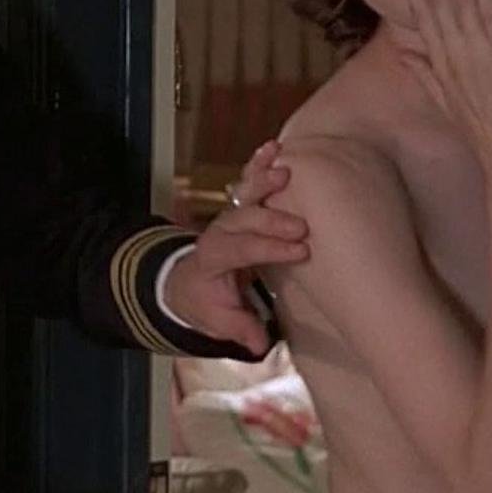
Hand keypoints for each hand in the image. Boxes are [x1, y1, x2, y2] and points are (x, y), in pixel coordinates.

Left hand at [166, 141, 309, 354]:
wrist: (188, 281)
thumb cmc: (207, 301)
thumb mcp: (219, 322)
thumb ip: (239, 329)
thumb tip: (259, 345)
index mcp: (211, 259)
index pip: (240, 251)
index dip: (269, 249)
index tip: (300, 251)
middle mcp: (219, 232)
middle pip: (244, 220)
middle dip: (272, 220)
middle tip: (303, 226)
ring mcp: (229, 215)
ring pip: (245, 195)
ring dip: (264, 181)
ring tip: (286, 171)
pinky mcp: (240, 206)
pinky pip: (248, 181)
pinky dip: (259, 163)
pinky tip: (275, 147)